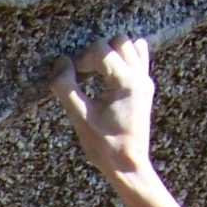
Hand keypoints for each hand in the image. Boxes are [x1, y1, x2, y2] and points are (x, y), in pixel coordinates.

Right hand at [51, 34, 154, 179]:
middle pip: (119, 41)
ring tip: (96, 72)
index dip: (81, 59)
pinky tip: (109, 75)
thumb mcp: (79, 117)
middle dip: (97, 52)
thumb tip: (61, 63)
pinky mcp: (146, 89)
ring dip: (112, 53)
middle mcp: (140, 77)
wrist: (128, 165)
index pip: (100, 50)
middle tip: (84, 73)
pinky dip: (125, 59)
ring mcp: (145, 82)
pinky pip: (139, 59)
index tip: (72, 77)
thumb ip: (66, 87)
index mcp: (125, 81)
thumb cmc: (104, 145)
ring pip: (131, 46)